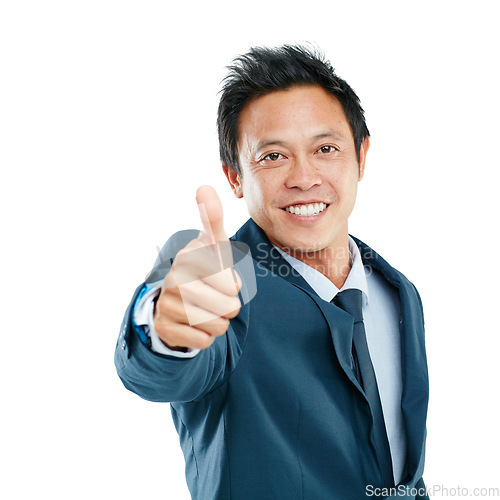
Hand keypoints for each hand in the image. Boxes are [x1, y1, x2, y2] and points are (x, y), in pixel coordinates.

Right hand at [153, 186, 241, 350]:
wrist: (179, 301)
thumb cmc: (205, 271)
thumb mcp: (213, 245)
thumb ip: (212, 217)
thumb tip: (203, 186)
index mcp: (190, 257)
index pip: (230, 284)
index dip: (231, 285)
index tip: (219, 278)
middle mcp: (174, 278)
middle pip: (228, 306)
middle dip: (228, 306)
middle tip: (215, 298)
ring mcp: (166, 304)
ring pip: (217, 325)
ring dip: (218, 322)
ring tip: (205, 309)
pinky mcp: (163, 327)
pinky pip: (203, 341)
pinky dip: (205, 336)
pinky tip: (194, 324)